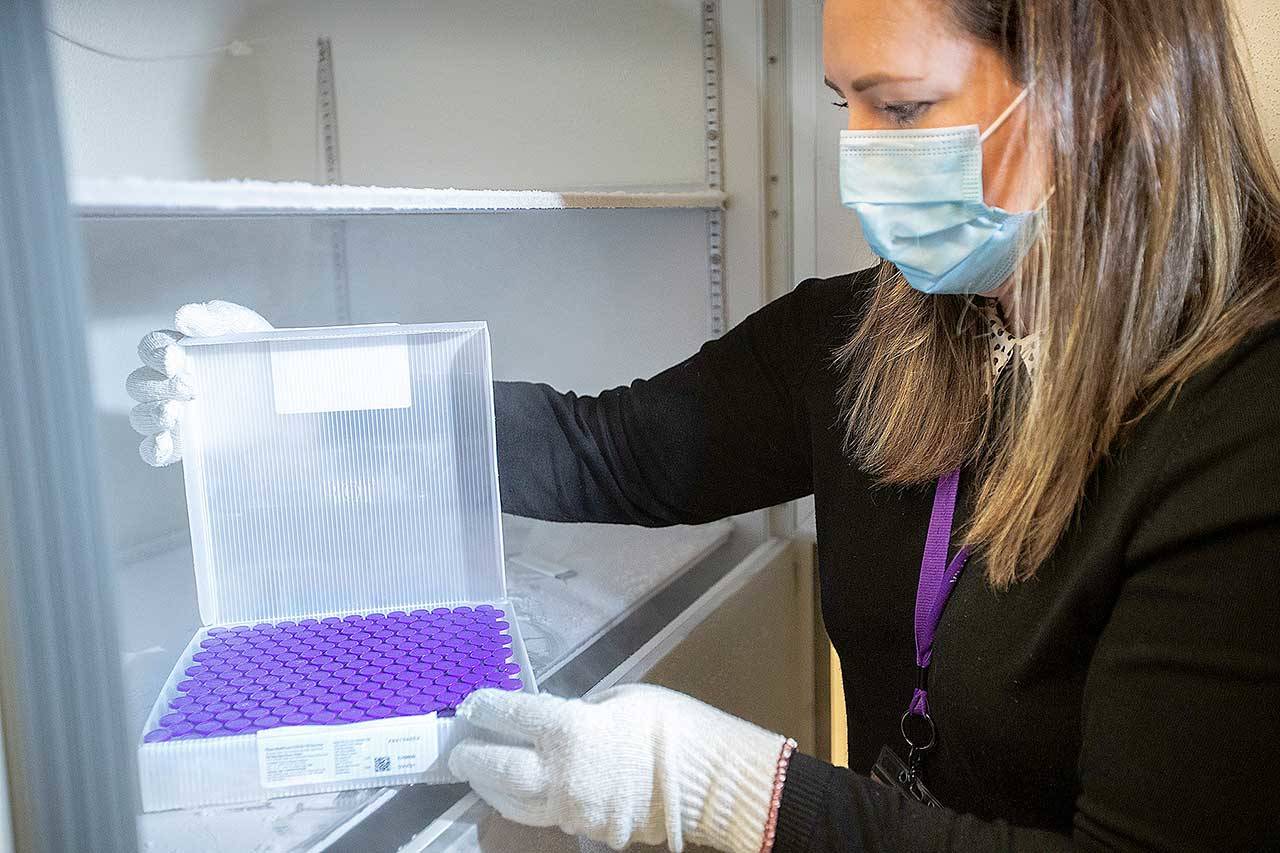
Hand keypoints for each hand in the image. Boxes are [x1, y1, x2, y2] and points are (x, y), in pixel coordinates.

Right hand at [126, 301, 271, 465]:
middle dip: (159, 386)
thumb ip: (216, 318)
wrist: (290, 396)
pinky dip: (154, 448)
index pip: (150, 348)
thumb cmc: (261, 353)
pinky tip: (165, 442)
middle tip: (191, 388)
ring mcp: (172, 415)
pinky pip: (153, 450)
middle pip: (139, 383)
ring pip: (140, 416)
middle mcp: (165, 384)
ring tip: (175, 413)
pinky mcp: (183, 446)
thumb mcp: (246, 330)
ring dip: (151, 414)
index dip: (155, 353)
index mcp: (175, 352)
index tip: (174, 358)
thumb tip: (183, 317)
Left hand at [449, 684, 788, 852]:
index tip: (473, 704)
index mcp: (568, 729)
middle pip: (498, 771)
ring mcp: (571, 808)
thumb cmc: (671, 727)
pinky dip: (527, 804)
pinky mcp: (586, 829)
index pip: (511, 717)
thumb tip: (565, 720)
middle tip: (459, 752)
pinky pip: (547, 815)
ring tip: (480, 777)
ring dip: (493, 789)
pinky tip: (524, 794)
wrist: (709, 782)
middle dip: (474, 760)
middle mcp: (559, 773)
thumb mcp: (623, 698)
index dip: (487, 709)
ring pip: (515, 803)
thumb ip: (585, 710)